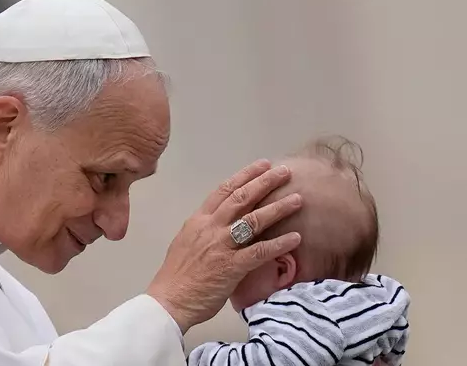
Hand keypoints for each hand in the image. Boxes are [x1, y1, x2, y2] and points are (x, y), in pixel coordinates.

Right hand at [147, 160, 301, 332]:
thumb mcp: (186, 242)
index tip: (262, 165)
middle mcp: (211, 228)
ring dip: (278, 208)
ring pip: (253, 220)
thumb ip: (204, 230)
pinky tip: (296, 238)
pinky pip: (260, 252)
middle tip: (284, 172)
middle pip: (242, 198)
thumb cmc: (177, 275)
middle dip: (265, 182)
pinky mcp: (232, 267)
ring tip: (297, 199)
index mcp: (199, 220)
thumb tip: (219, 222)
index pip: (224, 190)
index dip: (245, 175)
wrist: (169, 300)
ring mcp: (221, 246)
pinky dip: (279, 243)